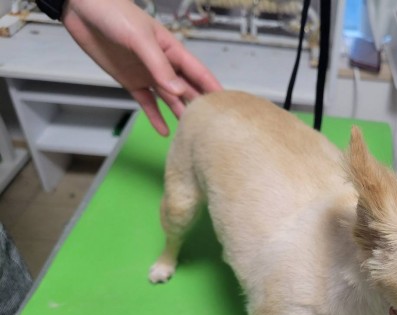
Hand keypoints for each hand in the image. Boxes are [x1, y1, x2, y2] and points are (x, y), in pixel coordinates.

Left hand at [62, 0, 221, 135]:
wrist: (82, 9)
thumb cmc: (115, 13)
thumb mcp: (140, 38)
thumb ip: (159, 66)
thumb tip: (177, 91)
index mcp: (172, 50)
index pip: (198, 72)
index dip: (212, 87)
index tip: (226, 104)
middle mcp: (163, 65)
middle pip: (186, 89)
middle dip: (199, 105)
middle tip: (212, 125)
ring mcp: (148, 74)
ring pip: (169, 99)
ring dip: (180, 114)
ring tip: (192, 133)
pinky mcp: (131, 82)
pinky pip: (147, 103)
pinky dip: (155, 117)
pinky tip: (165, 132)